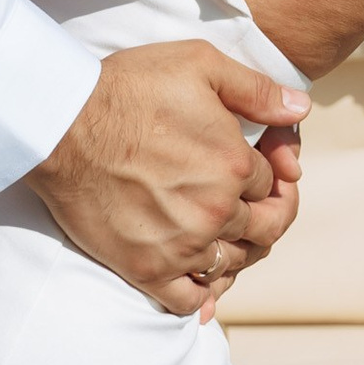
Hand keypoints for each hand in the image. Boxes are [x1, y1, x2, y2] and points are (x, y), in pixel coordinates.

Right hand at [27, 37, 309, 317]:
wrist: (61, 125)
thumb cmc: (129, 88)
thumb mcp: (201, 66)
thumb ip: (257, 90)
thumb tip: (302, 108)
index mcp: (234, 165)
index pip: (274, 180)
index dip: (273, 167)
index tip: (259, 159)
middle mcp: (214, 212)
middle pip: (266, 227)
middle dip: (272, 212)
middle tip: (257, 200)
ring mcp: (180, 246)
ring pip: (234, 264)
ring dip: (241, 249)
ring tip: (231, 231)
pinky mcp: (145, 269)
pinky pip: (190, 299)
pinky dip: (205, 292)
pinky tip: (203, 274)